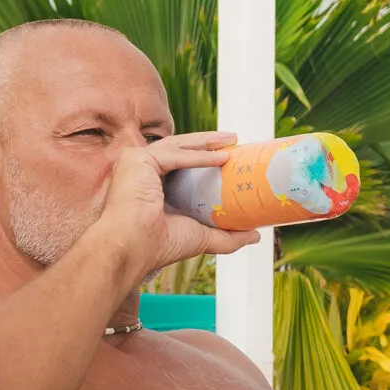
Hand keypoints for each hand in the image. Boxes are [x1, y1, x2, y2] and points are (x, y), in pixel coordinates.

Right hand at [87, 132, 260, 285]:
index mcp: (149, 185)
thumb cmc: (158, 246)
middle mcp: (139, 171)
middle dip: (207, 143)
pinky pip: (174, 155)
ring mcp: (135, 163)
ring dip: (205, 141)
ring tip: (231, 141)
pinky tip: (222, 158)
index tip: (229, 157)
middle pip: (178, 150)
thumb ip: (227, 235)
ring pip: (176, 146)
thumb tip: (255, 235)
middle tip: (233, 141)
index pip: (178, 165)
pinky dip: (199, 156)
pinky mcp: (137, 160)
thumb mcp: (202, 237)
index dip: (203, 158)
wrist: (133, 248)